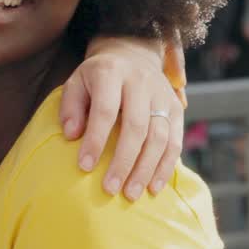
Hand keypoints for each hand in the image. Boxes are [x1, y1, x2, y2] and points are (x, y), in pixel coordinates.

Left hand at [58, 29, 184, 200]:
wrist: (131, 53)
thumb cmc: (96, 77)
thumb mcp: (76, 83)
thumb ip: (71, 107)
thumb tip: (71, 136)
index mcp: (111, 72)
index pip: (105, 110)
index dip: (95, 139)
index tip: (84, 166)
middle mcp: (141, 82)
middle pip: (136, 127)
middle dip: (123, 162)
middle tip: (110, 189)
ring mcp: (163, 95)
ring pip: (160, 137)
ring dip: (146, 169)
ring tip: (131, 194)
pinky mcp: (178, 107)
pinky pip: (175, 141)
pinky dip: (165, 166)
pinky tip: (153, 186)